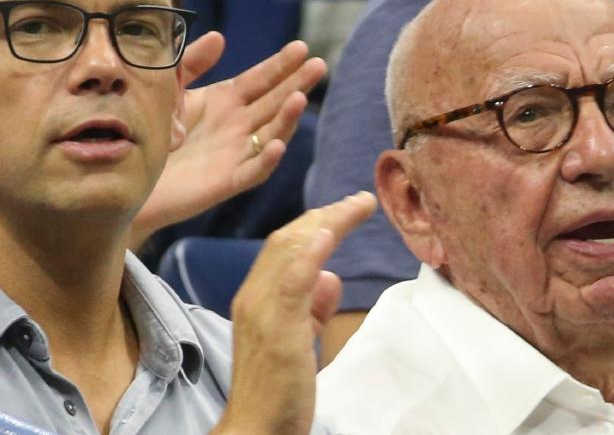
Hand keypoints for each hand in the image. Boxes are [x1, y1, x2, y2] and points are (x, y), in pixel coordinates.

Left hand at [131, 34, 326, 244]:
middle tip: (320, 65)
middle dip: (297, 84)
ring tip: (300, 99)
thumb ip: (192, 64)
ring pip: (270, 134)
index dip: (280, 65)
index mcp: (225, 103)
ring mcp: (234, 154)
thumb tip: (219, 38)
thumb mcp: (169, 89)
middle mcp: (236, 127)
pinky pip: (251, 172)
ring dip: (287, 118)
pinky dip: (266, 160)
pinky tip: (277, 145)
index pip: (260, 80)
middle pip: (274, 103)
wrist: (127, 177)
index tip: (301, 47)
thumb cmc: (148, 132)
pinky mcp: (225, 182)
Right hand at [213, 192, 376, 434]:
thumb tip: (331, 278)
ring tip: (354, 207)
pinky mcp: (277, 329)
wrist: (256, 429)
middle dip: (325, 215)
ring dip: (326, 223)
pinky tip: (327, 234)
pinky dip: (308, 255)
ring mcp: (263, 311)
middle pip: (287, 240)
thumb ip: (311, 307)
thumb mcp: (297, 339)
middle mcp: (253, 296)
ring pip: (290, 252)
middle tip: (359, 202)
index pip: (283, 247)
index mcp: (256, 297)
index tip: (345, 210)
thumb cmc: (277, 390)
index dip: (315, 224)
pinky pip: (291, 283)